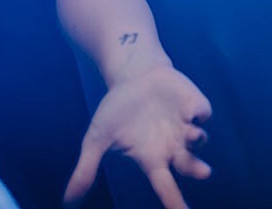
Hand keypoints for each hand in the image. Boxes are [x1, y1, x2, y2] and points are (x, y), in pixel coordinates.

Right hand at [65, 65, 211, 208]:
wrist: (132, 76)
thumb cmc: (116, 111)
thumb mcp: (96, 140)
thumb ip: (86, 170)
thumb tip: (67, 201)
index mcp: (151, 157)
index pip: (165, 185)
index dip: (174, 201)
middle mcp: (172, 145)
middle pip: (189, 164)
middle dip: (196, 168)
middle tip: (204, 172)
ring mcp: (185, 125)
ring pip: (199, 139)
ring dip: (197, 139)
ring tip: (192, 136)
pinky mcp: (194, 104)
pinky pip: (203, 112)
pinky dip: (201, 114)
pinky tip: (193, 113)